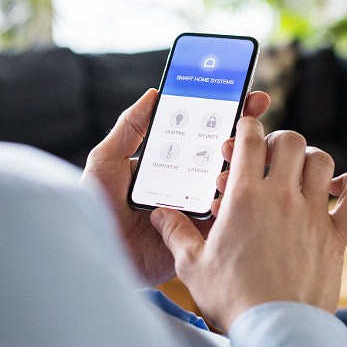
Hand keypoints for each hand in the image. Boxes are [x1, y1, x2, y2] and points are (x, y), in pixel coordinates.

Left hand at [82, 88, 270, 286]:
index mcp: (170, 164)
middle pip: (225, 157)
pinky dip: (233, 202)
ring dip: (241, 164)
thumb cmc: (95, 207)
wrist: (97, 252)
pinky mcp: (201, 236)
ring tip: (231, 152)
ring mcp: (197, 209)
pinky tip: (225, 188)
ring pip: (231, 184)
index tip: (247, 96)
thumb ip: (129, 127)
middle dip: (246, 135)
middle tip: (251, 118)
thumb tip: (154, 94)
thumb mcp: (107, 161)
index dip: (227, 115)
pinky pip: (226, 218)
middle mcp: (188, 184)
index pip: (203, 135)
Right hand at [151, 117, 346, 330]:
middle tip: (268, 158)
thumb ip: (176, 232)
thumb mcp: (192, 266)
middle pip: (291, 141)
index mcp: (245, 198)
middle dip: (278, 142)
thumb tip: (158, 214)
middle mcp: (282, 198)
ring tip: (298, 173)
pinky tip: (337, 190)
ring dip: (310, 160)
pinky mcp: (335, 236)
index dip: (247, 128)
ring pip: (323, 161)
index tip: (243, 135)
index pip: (251, 139)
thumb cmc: (232, 300)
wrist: (275, 331)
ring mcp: (313, 214)